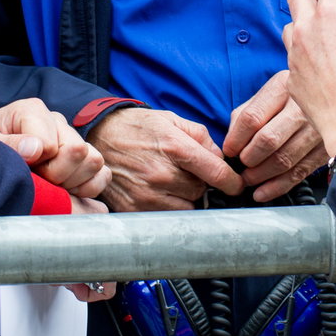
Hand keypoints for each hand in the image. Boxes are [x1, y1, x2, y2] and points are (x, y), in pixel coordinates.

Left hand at [0, 98, 110, 198]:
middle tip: (35, 179)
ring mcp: (73, 139)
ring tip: (48, 184)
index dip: (36, 164)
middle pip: (77, 151)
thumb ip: (7, 145)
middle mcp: (57, 121)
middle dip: (56, 175)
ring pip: (93, 162)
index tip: (20, 168)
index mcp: (32, 111)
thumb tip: (36, 149)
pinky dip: (88, 188)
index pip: (49, 144)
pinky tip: (66, 191)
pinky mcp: (84, 159)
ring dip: (72, 182)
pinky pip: (102, 174)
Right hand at [87, 108, 244, 211]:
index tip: (236, 185)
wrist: (99, 136)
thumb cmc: (137, 127)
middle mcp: (161, 174)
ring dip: (184, 198)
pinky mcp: (134, 209)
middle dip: (199, 183)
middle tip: (185, 172)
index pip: (215, 172)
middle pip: (201, 191)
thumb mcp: (171, 120)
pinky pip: (165, 215)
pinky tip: (157, 190)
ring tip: (169, 181)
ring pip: (185, 207)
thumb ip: (201, 137)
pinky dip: (167, 206)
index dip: (232, 181)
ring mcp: (146, 194)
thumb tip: (220, 158)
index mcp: (174, 147)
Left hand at [224, 70, 326, 202]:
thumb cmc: (293, 97)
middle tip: (241, 166)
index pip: (252, 118)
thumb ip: (246, 114)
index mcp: (283, 87)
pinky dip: (278, 186)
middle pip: (268, 140)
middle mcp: (303, 106)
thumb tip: (231, 142)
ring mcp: (317, 128)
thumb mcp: (269, 93)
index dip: (236, 139)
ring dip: (261, 175)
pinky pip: (300, 172)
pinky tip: (264, 192)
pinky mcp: (326, 148)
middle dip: (249, 158)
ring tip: (249, 179)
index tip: (229, 150)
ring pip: (284, 159)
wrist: (333, 93)